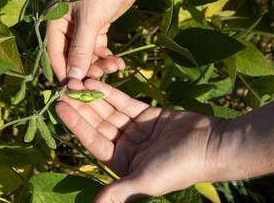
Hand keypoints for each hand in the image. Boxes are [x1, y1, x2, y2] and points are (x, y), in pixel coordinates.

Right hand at [47, 0, 158, 82]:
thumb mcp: (90, 20)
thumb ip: (81, 49)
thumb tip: (74, 76)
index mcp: (55, 20)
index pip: (54, 52)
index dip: (63, 71)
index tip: (73, 89)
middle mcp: (66, 26)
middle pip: (71, 56)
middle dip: (86, 69)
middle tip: (99, 80)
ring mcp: (82, 28)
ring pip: (87, 55)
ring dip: (99, 64)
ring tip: (115, 68)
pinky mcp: (97, 28)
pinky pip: (98, 49)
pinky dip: (107, 57)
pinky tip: (118, 63)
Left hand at [56, 79, 224, 201]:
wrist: (214, 145)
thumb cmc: (180, 167)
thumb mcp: (145, 181)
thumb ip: (118, 193)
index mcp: (122, 164)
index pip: (93, 141)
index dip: (76, 124)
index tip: (60, 107)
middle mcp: (126, 147)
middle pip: (98, 123)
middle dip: (81, 106)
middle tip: (63, 88)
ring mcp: (136, 129)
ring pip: (109, 110)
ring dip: (92, 96)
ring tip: (76, 81)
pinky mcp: (147, 114)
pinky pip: (124, 102)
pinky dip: (111, 92)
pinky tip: (96, 82)